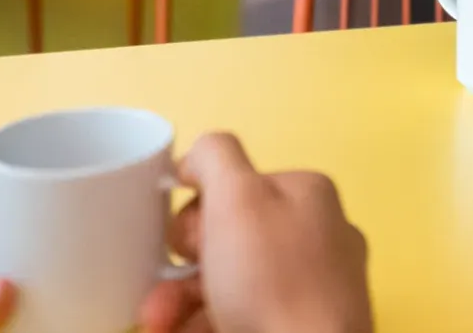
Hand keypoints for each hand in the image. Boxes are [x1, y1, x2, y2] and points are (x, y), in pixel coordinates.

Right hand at [140, 132, 371, 332]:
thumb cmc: (273, 281)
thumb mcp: (238, 197)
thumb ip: (214, 158)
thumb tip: (195, 157)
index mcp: (308, 196)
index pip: (237, 189)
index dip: (197, 215)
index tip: (181, 245)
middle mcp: (316, 240)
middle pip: (229, 244)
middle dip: (180, 272)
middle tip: (159, 299)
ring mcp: (310, 294)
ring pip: (230, 289)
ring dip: (179, 306)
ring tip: (156, 325)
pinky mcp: (296, 330)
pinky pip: (240, 321)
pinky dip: (200, 326)